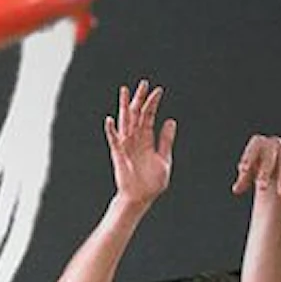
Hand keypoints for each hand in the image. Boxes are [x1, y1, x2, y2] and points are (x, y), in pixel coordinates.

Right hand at [105, 80, 175, 206]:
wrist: (140, 197)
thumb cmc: (152, 181)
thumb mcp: (164, 159)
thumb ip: (166, 140)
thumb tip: (171, 120)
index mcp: (146, 139)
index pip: (149, 116)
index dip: (153, 103)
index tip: (158, 90)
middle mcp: (135, 139)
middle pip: (136, 114)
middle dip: (139, 99)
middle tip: (143, 83)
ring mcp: (126, 145)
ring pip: (125, 121)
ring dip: (125, 107)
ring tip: (125, 91)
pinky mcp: (118, 155)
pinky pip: (114, 141)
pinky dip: (111, 131)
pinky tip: (109, 120)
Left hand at [231, 134, 280, 196]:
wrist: (275, 172)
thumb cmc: (259, 172)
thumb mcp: (249, 176)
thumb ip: (243, 181)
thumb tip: (236, 190)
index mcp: (259, 143)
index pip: (255, 145)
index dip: (249, 156)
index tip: (243, 170)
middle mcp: (274, 142)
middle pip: (270, 152)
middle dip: (265, 170)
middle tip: (261, 187)